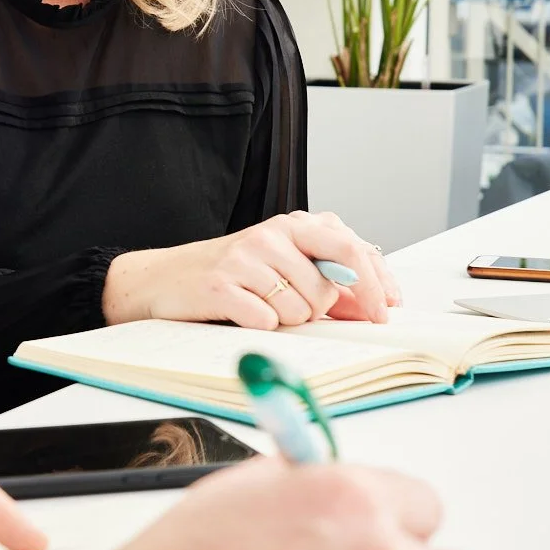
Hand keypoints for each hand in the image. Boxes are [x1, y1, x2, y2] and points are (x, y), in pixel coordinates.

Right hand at [103, 210, 399, 327]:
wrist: (165, 278)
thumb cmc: (231, 273)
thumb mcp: (283, 265)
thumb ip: (329, 277)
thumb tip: (373, 302)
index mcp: (294, 225)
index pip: (353, 249)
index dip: (376, 285)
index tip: (384, 311)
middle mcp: (272, 235)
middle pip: (329, 284)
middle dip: (322, 308)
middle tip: (301, 310)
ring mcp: (245, 258)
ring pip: (300, 309)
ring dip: (287, 320)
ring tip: (261, 306)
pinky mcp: (222, 285)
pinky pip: (266, 321)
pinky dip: (260, 325)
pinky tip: (244, 313)